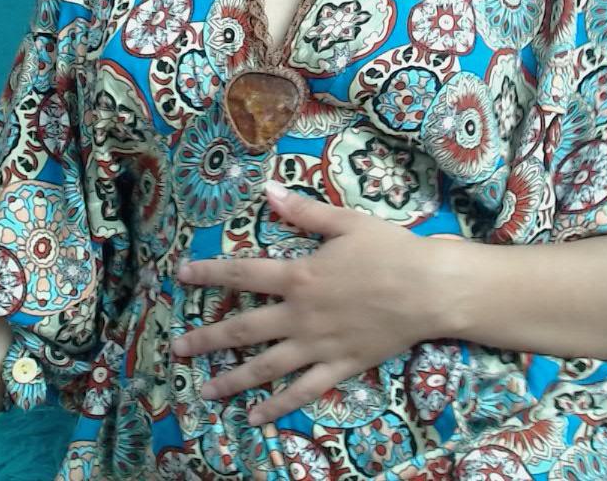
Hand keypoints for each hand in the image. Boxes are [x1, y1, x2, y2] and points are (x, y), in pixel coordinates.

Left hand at [170, 181, 457, 423]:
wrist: (429, 289)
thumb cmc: (391, 250)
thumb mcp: (347, 223)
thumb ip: (305, 212)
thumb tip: (268, 190)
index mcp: (299, 276)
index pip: (243, 273)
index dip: (210, 274)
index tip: (181, 275)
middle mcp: (300, 314)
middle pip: (244, 328)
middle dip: (207, 339)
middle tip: (177, 349)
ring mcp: (318, 344)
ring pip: (266, 366)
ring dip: (233, 379)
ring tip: (205, 392)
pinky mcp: (340, 365)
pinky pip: (304, 390)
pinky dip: (279, 405)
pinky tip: (257, 417)